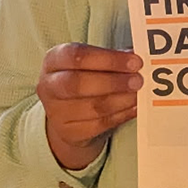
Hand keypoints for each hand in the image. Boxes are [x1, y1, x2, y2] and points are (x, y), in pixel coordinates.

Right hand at [37, 42, 142, 169]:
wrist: (67, 114)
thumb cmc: (84, 79)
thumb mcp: (91, 63)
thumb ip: (112, 58)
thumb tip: (136, 55)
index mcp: (53, 60)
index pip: (77, 56)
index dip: (108, 59)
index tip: (134, 61)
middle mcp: (48, 85)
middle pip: (78, 83)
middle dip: (113, 81)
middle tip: (138, 80)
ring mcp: (56, 111)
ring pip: (91, 107)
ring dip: (120, 100)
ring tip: (138, 94)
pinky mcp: (68, 132)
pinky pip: (98, 124)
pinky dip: (120, 115)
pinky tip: (133, 108)